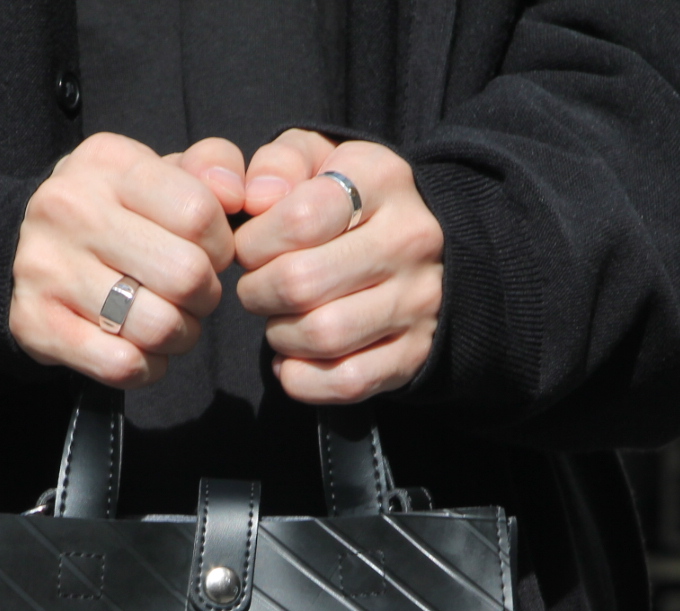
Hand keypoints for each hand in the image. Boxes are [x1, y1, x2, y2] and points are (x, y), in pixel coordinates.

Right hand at [9, 134, 244, 387]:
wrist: (26, 244)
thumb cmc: (119, 211)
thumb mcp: (163, 172)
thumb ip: (213, 164)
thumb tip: (235, 194)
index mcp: (108, 163)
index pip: (199, 214)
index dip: (221, 245)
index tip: (208, 253)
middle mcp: (69, 209)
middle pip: (186, 276)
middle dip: (206, 296)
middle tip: (193, 295)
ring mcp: (46, 268)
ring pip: (158, 327)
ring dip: (180, 336)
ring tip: (170, 321)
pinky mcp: (35, 323)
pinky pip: (122, 364)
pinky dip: (147, 367)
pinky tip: (142, 349)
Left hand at [235, 131, 443, 403]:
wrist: (427, 245)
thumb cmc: (350, 200)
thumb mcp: (317, 160)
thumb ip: (278, 163)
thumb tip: (255, 197)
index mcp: (383, 180)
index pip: (298, 219)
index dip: (254, 242)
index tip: (251, 248)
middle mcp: (410, 240)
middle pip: (302, 283)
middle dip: (257, 292)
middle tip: (257, 288)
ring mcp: (419, 301)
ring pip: (323, 335)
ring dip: (279, 335)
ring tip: (278, 319)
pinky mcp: (417, 352)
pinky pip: (348, 381)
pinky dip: (303, 379)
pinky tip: (294, 358)